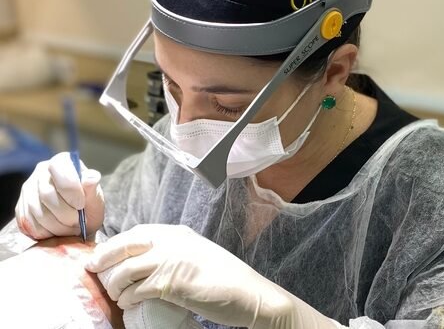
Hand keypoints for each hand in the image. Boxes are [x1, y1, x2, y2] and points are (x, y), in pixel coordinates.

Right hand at [15, 152, 104, 239]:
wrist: (76, 222)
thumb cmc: (87, 207)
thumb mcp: (96, 200)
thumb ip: (93, 189)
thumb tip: (91, 178)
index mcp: (62, 162)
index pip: (60, 169)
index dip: (70, 189)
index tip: (81, 205)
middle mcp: (41, 172)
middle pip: (46, 194)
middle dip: (65, 213)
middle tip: (77, 222)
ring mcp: (28, 189)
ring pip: (37, 211)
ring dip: (57, 225)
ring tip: (70, 228)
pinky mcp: (21, 207)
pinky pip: (28, 223)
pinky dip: (45, 232)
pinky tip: (57, 231)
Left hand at [85, 224, 345, 328]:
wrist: (249, 295)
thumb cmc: (223, 279)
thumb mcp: (195, 256)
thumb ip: (171, 253)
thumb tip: (140, 263)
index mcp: (178, 233)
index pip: (136, 233)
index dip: (113, 246)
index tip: (99, 258)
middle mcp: (172, 242)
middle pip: (124, 247)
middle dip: (104, 262)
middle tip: (96, 275)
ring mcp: (172, 261)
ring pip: (125, 271)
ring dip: (115, 286)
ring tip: (118, 296)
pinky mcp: (172, 283)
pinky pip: (136, 291)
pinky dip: (128, 300)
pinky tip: (130, 306)